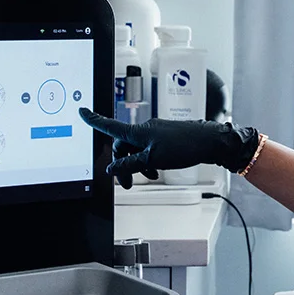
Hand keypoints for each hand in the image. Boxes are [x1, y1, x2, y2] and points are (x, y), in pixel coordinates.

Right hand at [79, 108, 260, 187]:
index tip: (82, 111)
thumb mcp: (153, 160)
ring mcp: (157, 131)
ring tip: (149, 177)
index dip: (95, 120)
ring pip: (137, 148)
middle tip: (127, 183)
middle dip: (123, 163)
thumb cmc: (184, 147)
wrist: (211, 142)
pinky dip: (148, 160)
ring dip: (137, 164)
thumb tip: (112, 168)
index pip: (111, 126)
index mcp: (139, 132)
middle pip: (123, 145)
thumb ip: (130, 164)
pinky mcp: (166, 136)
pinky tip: (157, 170)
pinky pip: (149, 148)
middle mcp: (146, 128)